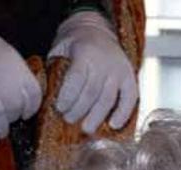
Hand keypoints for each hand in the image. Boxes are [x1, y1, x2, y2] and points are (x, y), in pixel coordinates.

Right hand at [0, 18, 42, 143]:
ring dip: (1, 128)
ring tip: (1, 131)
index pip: (34, 100)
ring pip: (2, 122)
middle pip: (17, 111)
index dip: (30, 108)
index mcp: (22, 75)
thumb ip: (18, 74)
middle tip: (8, 117)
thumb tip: (23, 88)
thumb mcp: (7, 54)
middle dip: (13, 115)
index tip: (26, 112)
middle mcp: (10, 89)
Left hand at [50, 11, 137, 133]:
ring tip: (87, 128)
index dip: (68, 97)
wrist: (97, 29)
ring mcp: (119, 71)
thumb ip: (57, 68)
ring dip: (97, 116)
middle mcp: (105, 63)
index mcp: (86, 53)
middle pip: (92, 93)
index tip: (59, 109)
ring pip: (108, 99)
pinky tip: (114, 125)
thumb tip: (50, 95)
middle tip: (69, 120)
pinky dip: (123, 114)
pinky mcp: (130, 78)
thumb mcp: (61, 48)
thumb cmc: (75, 43)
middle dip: (80, 110)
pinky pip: (130, 99)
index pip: (77, 80)